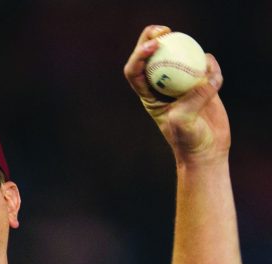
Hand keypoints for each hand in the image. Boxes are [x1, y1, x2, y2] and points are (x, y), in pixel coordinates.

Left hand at [124, 25, 230, 163]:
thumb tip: (205, 78)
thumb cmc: (188, 141)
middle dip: (152, 37)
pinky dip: (209, 64)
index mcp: (149, 96)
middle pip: (152, 56)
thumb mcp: (184, 122)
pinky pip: (205, 64)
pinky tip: (211, 68)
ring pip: (180, 55)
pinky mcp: (203, 83)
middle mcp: (163, 86)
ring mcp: (183, 83)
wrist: (207, 150)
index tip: (153, 45)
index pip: (135, 72)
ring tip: (190, 45)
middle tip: (165, 31)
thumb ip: (193, 98)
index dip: (138, 55)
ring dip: (184, 46)